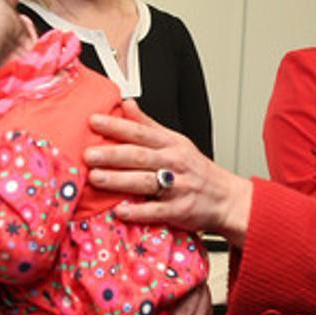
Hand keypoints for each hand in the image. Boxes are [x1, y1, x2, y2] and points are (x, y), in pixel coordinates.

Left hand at [84, 100, 253, 244]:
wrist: (226, 198)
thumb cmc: (196, 170)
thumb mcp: (176, 141)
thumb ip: (148, 125)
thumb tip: (126, 103)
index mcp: (171, 144)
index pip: (141, 132)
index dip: (117, 125)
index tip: (94, 121)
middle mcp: (174, 163)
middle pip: (140, 156)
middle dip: (113, 154)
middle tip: (89, 154)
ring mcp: (178, 187)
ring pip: (146, 182)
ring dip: (120, 180)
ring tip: (96, 178)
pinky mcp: (179, 210)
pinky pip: (156, 211)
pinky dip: (138, 211)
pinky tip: (119, 210)